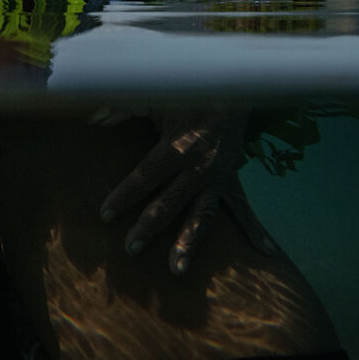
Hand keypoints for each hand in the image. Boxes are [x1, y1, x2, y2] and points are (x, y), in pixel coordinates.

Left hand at [98, 105, 274, 274]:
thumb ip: (122, 109)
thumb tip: (94, 117)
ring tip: (176, 270)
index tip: (105, 213)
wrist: (227, 89)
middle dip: (149, 226)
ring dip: (189, 242)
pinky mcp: (231, 179)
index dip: (124, 195)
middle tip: (131, 248)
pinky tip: (264, 253)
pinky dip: (254, 230)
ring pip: (202, 215)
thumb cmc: (182, 96)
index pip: (146, 176)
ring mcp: (218, 177)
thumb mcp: (151, 98)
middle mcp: (199, 166)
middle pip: (170, 202)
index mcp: (177, 146)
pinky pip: (243, 208)